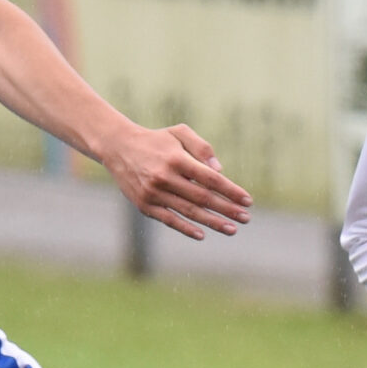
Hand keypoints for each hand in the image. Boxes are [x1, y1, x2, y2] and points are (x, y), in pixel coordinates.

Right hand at [99, 122, 253, 239]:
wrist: (118, 147)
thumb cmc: (156, 140)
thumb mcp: (179, 133)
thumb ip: (202, 147)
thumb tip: (220, 171)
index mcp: (177, 159)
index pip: (211, 179)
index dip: (231, 191)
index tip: (247, 200)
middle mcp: (165, 177)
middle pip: (203, 198)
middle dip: (227, 209)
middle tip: (246, 218)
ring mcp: (153, 193)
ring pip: (189, 211)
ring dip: (212, 222)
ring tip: (232, 229)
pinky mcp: (144, 205)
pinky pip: (169, 220)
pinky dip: (185, 228)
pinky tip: (202, 234)